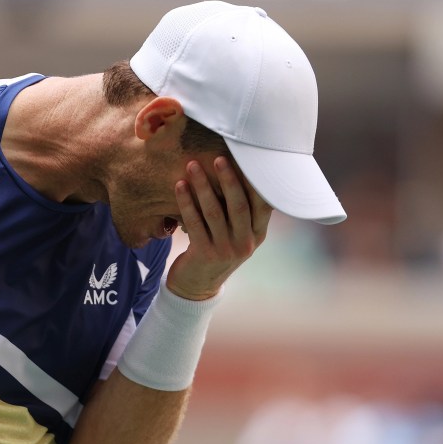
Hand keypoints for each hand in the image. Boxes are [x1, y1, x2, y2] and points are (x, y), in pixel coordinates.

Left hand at [166, 156, 272, 299]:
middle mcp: (246, 242)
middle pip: (239, 205)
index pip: (263, 204)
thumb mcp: (238, 234)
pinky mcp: (204, 254)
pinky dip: (186, 202)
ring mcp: (226, 250)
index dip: (255, 181)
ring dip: (202, 186)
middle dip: (228, 179)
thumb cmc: (218, 249)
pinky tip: (179, 186)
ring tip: (192, 166)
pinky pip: (194, 222)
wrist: (197, 286)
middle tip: (218, 157)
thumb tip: (245, 170)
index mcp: (258, 234)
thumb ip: (243, 211)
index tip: (247, 158)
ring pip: (214, 212)